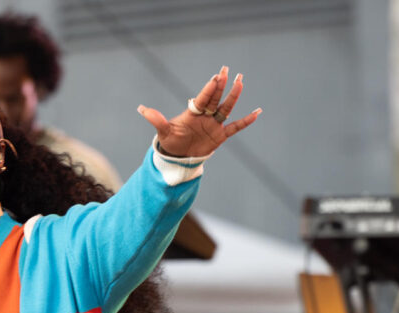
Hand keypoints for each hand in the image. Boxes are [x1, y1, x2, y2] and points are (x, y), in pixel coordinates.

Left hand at [137, 67, 260, 157]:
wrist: (178, 157)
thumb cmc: (171, 141)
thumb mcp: (163, 131)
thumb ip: (156, 119)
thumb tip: (141, 109)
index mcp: (192, 112)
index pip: (202, 99)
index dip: (209, 89)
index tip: (216, 77)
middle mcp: (205, 116)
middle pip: (215, 99)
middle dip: (221, 85)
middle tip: (227, 70)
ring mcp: (214, 124)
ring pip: (226, 108)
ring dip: (233, 96)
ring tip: (240, 82)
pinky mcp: (220, 136)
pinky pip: (235, 127)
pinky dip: (245, 121)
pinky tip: (257, 112)